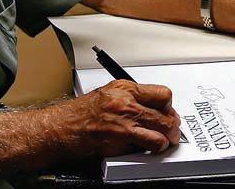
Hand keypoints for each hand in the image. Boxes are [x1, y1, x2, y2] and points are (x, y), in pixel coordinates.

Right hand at [55, 80, 180, 156]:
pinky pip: (148, 143)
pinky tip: (152, 147)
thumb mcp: (109, 94)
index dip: (169, 106)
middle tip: (173, 130)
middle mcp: (126, 102)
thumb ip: (132, 97)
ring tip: (165, 140)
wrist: (62, 127)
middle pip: (165, 113)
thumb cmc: (81, 113)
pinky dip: (154, 147)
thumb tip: (152, 107)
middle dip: (172, 124)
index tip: (168, 112)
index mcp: (125, 88)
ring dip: (167, 137)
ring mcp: (125, 120)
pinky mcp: (121, 138)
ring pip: (161, 129)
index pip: (162, 94)